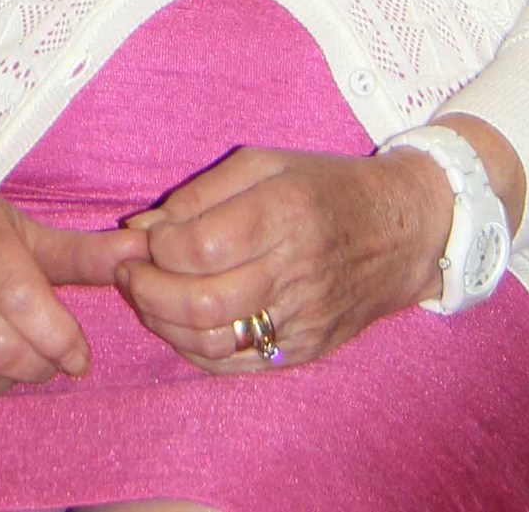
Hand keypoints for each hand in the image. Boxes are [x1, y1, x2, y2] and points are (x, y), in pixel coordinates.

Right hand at [0, 120, 140, 397]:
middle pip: (0, 344)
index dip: (60, 337)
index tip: (78, 355)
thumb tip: (144, 253)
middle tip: (48, 360)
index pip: (23, 297)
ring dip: (5, 380)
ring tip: (11, 356)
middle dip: (39, 366)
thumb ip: (84, 253)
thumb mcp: (27, 232)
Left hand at [116, 144, 449, 372]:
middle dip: (147, 290)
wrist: (401, 231)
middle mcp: (295, 272)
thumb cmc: (325, 186)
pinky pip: (237, 365)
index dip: (157, 247)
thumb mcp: (265, 163)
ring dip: (163, 324)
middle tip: (127, 272)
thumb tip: (141, 227)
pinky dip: (194, 350)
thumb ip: (199, 193)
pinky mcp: (306, 351)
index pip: (200, 247)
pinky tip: (178, 325)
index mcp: (284, 214)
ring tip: (146, 297)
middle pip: (202, 303)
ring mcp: (303, 319)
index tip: (142, 237)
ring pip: (214, 343)